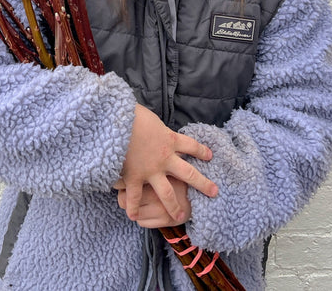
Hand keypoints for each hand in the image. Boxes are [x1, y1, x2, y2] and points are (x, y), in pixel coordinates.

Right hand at [116, 104, 217, 223]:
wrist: (118, 122)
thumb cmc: (134, 114)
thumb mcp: (151, 118)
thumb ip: (156, 127)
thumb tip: (152, 126)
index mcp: (170, 139)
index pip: (191, 146)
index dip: (201, 151)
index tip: (210, 155)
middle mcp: (165, 158)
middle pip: (188, 173)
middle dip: (202, 183)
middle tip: (214, 192)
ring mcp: (150, 170)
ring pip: (167, 192)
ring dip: (174, 205)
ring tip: (180, 217)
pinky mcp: (134, 176)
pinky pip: (136, 196)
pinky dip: (133, 206)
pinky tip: (133, 217)